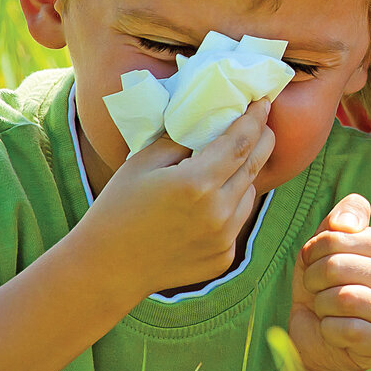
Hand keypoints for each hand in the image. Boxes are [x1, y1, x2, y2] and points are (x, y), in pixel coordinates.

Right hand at [74, 99, 275, 301]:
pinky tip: (211, 203)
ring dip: (245, 174)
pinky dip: (232, 205)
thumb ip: (180, 139)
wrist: (107, 268)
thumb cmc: (118, 208)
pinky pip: (238, 220)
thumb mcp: (143, 162)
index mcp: (196, 183)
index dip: (255, 119)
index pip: (241, 142)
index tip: (263, 102)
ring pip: (250, 193)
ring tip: (229, 164)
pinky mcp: (224, 257)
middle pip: (255, 165)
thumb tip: (209, 120)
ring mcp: (224, 238)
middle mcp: (218, 211)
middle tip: (262, 123)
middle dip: (263, 139)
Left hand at [288, 194, 370, 370]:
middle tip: (317, 291)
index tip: (314, 265)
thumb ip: (338, 218)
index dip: (313, 252)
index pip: (337, 236)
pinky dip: (328, 330)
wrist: (317, 341)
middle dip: (314, 281)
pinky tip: (334, 332)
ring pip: (343, 298)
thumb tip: (345, 224)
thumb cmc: (323, 289)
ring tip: (326, 310)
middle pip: (337, 266)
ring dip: (321, 306)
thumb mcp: (322, 247)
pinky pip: (347, 329)